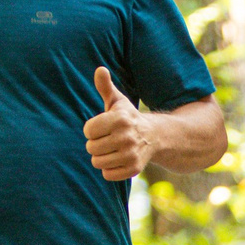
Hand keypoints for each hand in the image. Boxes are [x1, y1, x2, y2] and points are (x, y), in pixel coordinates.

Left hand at [84, 66, 150, 180]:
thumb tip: (100, 69)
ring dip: (102, 157)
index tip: (103, 127)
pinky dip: (110, 169)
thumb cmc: (128, 118)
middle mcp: (126, 137)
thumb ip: (105, 86)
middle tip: (109, 139)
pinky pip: (107, 174)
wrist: (155, 137)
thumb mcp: (117, 101)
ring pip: (97, 162)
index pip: (88, 130)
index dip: (92, 129)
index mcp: (120, 119)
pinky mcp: (134, 169)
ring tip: (113, 149)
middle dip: (96, 144)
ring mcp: (131, 154)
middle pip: (91, 148)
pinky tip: (119, 159)